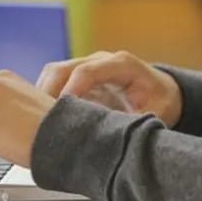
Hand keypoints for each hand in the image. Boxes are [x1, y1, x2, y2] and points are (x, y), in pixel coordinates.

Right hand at [36, 50, 182, 127]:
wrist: (163, 91)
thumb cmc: (160, 101)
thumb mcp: (155, 114)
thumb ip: (133, 123)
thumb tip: (112, 140)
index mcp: (121, 65)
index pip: (86, 71)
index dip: (69, 92)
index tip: (59, 116)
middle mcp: (101, 61)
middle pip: (63, 68)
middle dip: (47, 94)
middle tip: (39, 123)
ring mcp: (88, 66)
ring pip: (54, 73)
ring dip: (42, 96)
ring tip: (38, 124)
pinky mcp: (79, 78)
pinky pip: (55, 82)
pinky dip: (45, 98)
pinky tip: (43, 120)